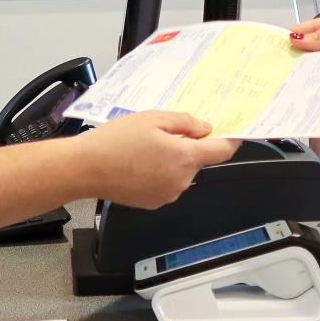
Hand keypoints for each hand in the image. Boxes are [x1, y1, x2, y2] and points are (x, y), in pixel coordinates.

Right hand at [76, 112, 239, 208]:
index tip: (234, 135)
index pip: (221, 152)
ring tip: (144, 148)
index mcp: (185, 158)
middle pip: (197, 160)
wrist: (86, 168)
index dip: (231, 141)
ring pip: (181, 172)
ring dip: (171, 160)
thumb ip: (186, 123)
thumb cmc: (115, 142)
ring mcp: (168, 194)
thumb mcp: (153, 118)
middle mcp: (181, 180)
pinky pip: (166, 183)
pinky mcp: (154, 202)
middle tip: (163, 133)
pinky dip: (159, 173)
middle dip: (187, 146)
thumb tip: (204, 129)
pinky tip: (139, 163)